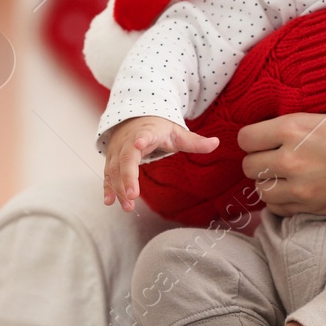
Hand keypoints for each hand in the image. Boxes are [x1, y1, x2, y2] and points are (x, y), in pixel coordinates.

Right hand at [102, 116, 218, 211]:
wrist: (133, 118)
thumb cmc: (158, 128)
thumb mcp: (177, 133)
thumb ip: (195, 142)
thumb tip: (217, 142)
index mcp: (147, 132)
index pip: (144, 135)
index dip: (142, 139)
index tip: (138, 143)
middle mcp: (128, 141)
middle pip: (126, 158)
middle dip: (127, 177)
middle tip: (133, 196)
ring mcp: (117, 150)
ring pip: (115, 169)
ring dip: (119, 188)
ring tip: (127, 206)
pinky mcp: (111, 160)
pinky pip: (108, 174)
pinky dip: (108, 187)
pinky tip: (109, 202)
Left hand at [238, 112, 325, 215]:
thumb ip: (310, 124)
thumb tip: (289, 128)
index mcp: (297, 126)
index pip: (246, 137)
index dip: (255, 137)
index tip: (266, 136)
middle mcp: (294, 159)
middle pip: (249, 166)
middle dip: (260, 161)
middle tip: (278, 155)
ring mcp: (305, 190)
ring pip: (261, 192)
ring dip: (271, 183)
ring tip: (291, 175)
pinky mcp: (320, 211)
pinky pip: (282, 211)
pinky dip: (285, 203)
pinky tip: (303, 192)